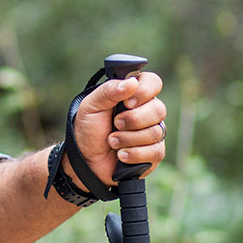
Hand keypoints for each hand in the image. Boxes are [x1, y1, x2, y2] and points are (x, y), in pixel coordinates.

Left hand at [69, 72, 165, 188]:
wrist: (85, 160)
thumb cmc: (88, 129)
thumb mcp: (91, 106)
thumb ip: (108, 91)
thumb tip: (132, 82)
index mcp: (133, 95)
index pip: (153, 82)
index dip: (144, 91)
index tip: (127, 103)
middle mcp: (147, 112)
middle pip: (158, 110)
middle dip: (133, 120)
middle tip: (115, 124)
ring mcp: (152, 133)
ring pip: (156, 132)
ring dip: (128, 138)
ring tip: (112, 141)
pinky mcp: (154, 154)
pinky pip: (156, 152)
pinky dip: (134, 154)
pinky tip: (121, 155)